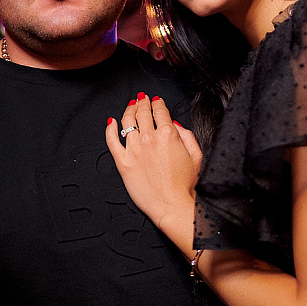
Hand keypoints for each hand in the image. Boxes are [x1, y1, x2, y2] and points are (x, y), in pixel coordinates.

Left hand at [104, 94, 201, 240]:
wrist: (172, 206)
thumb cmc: (185, 186)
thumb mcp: (196, 156)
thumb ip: (187, 136)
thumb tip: (176, 125)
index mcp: (169, 135)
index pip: (160, 111)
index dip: (158, 103)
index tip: (156, 101)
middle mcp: (149, 138)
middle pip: (143, 113)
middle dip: (143, 103)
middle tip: (142, 99)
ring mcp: (134, 150)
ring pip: (127, 121)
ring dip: (129, 110)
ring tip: (130, 106)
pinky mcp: (123, 162)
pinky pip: (112, 140)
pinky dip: (110, 128)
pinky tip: (111, 122)